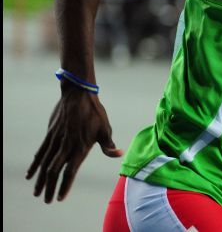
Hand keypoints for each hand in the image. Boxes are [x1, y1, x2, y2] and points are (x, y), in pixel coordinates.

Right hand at [26, 85, 122, 202]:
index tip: (60, 198)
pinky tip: (30, 174)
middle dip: (50, 187)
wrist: (78, 94)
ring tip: (37, 193)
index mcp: (80, 147)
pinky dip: (35, 164)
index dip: (65, 185)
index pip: (70, 171)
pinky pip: (40, 152)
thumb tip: (119, 154)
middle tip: (47, 200)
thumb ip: (109, 145)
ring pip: (45, 164)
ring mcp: (56, 140)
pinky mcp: (50, 134)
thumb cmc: (95, 112)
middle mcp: (66, 145)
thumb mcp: (105, 129)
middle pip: (54, 171)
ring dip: (40, 179)